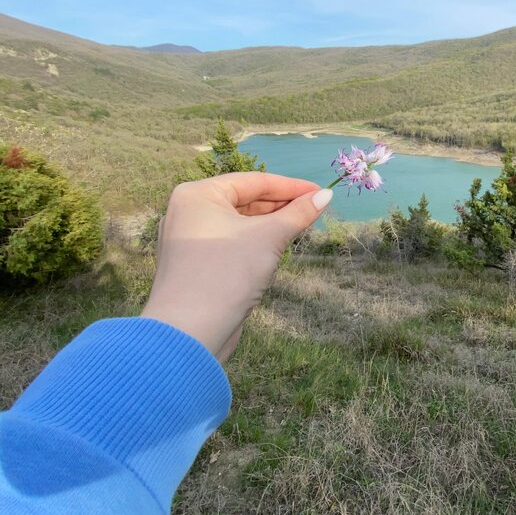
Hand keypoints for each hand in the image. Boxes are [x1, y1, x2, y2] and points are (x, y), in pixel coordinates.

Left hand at [141, 173, 332, 361]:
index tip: (321, 192)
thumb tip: (326, 195)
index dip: (291, 187)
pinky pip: (230, 243)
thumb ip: (298, 214)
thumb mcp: (268, 238)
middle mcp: (188, 211)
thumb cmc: (227, 273)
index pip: (252, 182)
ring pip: (238, 224)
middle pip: (245, 201)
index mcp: (198, 194)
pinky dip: (254, 243)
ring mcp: (189, 239)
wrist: (189, 332)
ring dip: (270, 225)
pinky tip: (277, 248)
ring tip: (302, 226)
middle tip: (316, 210)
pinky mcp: (196, 264)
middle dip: (281, 206)